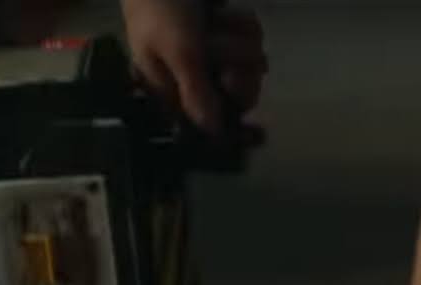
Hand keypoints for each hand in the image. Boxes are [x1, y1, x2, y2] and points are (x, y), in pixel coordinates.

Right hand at [121, 0, 267, 132]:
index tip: (260, 135)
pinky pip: (253, 38)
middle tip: (226, 61)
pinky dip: (241, 23)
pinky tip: (224, 11)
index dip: (234, 126)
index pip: (209, 124)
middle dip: (239, 74)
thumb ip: (196, 91)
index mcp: (172, 91)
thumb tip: (212, 132)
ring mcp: (215, 55)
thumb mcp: (178, 50)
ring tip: (215, 21)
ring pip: (252, 64)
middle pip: (240, 96)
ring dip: (239, 41)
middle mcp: (195, 78)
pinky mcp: (228, 32)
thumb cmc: (160, 6)